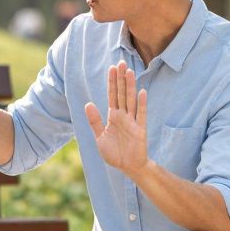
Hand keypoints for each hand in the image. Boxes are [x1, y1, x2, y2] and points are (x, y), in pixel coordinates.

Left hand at [84, 61, 148, 175]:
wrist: (127, 167)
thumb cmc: (114, 153)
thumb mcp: (99, 137)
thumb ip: (95, 121)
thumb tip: (88, 104)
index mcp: (113, 117)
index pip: (112, 96)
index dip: (112, 82)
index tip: (112, 68)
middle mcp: (123, 116)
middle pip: (122, 94)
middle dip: (121, 79)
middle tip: (121, 63)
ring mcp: (132, 122)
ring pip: (131, 100)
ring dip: (130, 86)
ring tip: (130, 72)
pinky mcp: (140, 130)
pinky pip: (141, 115)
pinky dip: (141, 104)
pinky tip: (141, 92)